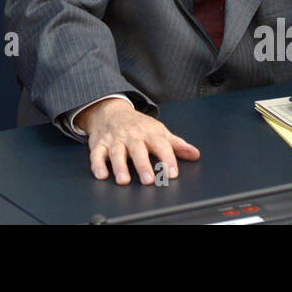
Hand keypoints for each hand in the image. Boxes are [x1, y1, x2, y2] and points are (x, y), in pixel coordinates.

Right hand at [77, 97, 199, 184]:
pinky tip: (101, 175)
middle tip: (148, 179)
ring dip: (119, 166)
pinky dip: (97, 164)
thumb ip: (176, 144)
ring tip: (124, 180)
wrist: (111, 110)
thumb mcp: (158, 131)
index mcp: (149, 133)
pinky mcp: (100, 144)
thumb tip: (194, 154)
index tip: (172, 173)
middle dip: (142, 164)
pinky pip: (96, 154)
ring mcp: (115, 140)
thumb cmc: (138, 125)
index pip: (160, 145)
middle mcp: (132, 136)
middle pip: (137, 150)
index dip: (168, 159)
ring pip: (116, 153)